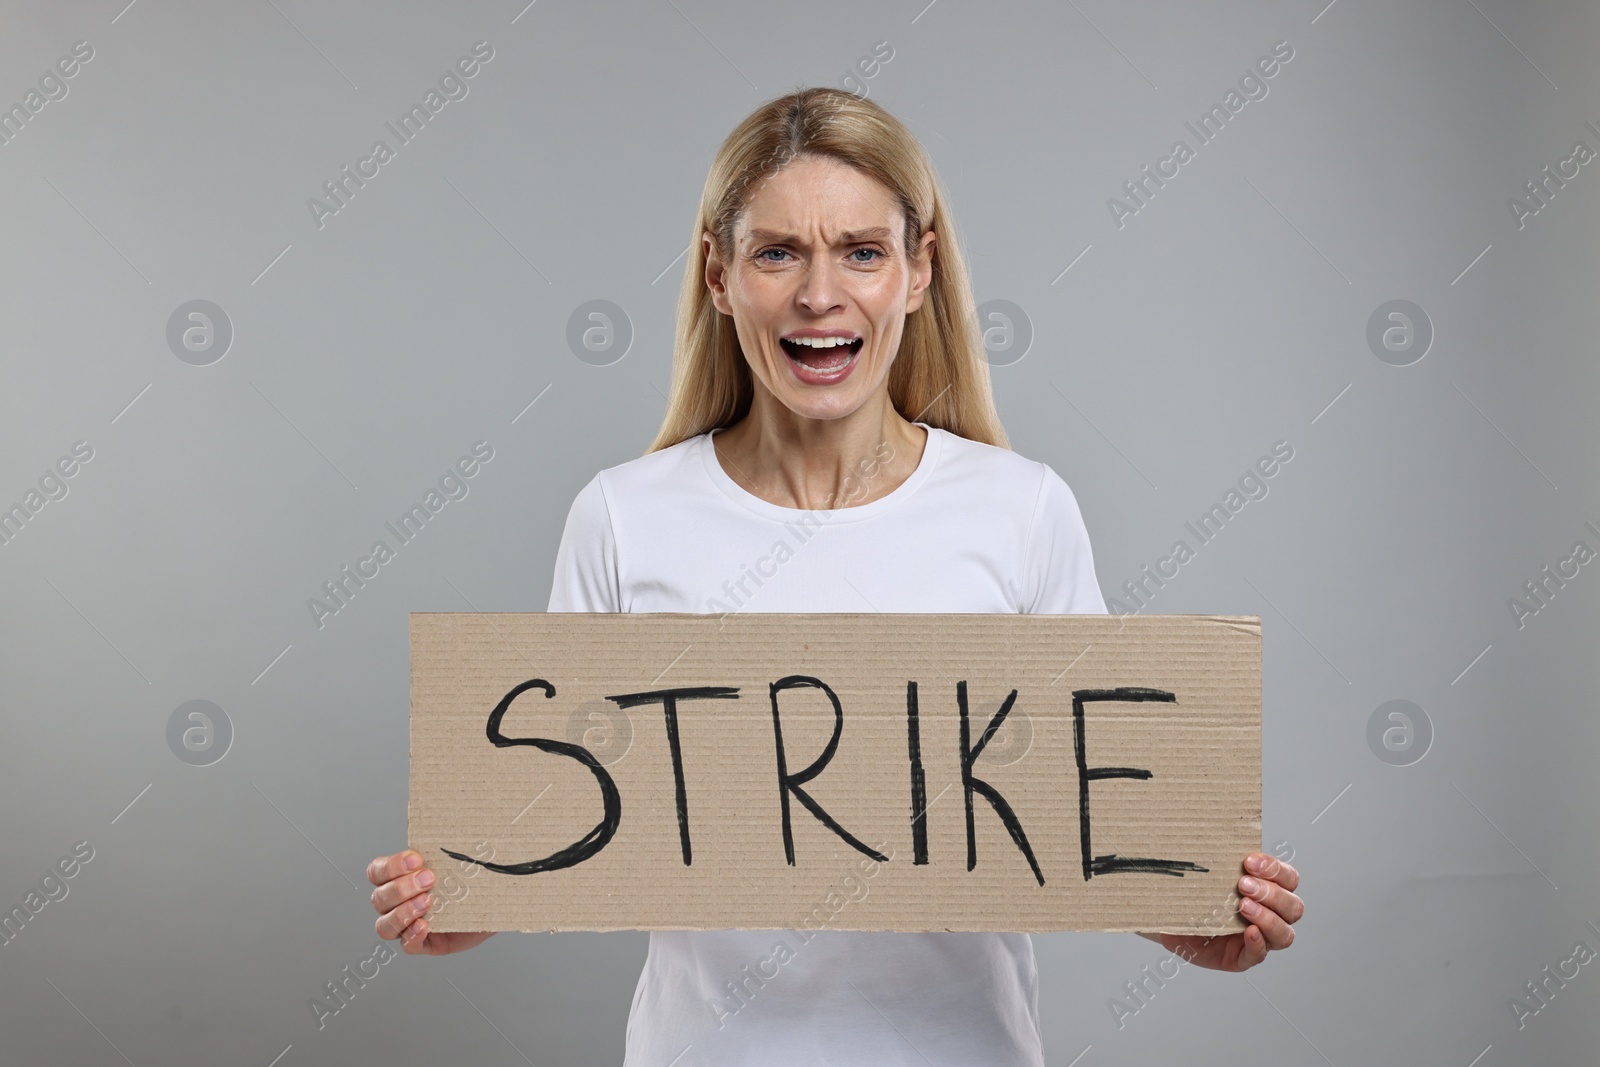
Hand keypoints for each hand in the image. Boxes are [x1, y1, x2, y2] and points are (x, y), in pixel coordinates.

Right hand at [368, 849, 496, 956]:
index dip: (391, 866)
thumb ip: (449, 845)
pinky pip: (407, 946)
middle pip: (379, 899)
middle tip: (429, 879)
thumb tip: (458, 822)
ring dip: (403, 913)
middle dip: (401, 888)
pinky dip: (412, 936)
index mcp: (398, 878)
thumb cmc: (472, 877)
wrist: (494, 902)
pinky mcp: (423, 944)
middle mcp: (396, 904)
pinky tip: (425, 926)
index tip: (417, 859)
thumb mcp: (460, 858)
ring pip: (385, 926)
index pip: (377, 872)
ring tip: (427, 902)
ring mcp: (407, 926)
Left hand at [1136, 851, 1302, 971]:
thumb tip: (1205, 824)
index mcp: (1266, 888)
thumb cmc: (1188, 889)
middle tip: (1243, 884)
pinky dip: (1258, 944)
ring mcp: (1257, 938)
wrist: (1163, 915)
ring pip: (1284, 934)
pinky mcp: (1240, 958)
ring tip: (1243, 905)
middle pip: (1294, 907)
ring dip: (1267, 917)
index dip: (1275, 870)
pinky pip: (1259, 956)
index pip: (1289, 879)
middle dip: (1272, 894)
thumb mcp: (1204, 869)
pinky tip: (1249, 931)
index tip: (1248, 861)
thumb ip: (1215, 853)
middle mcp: (1268, 915)